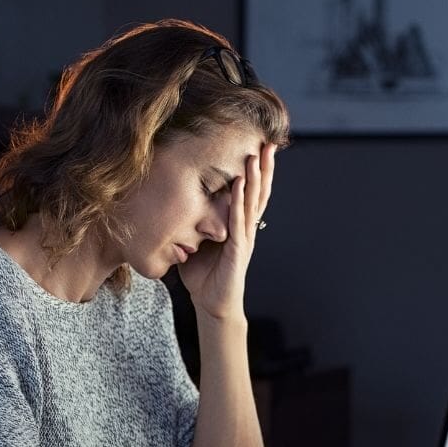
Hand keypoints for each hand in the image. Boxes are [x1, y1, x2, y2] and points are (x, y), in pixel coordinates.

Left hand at [178, 143, 275, 318]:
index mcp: (238, 226)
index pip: (250, 194)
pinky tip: (241, 184)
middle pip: (259, 193)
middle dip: (264, 167)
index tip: (260, 147)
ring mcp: (244, 238)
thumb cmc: (204, 277)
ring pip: (253, 203)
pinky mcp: (238, 249)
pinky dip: (240, 201)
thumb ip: (194, 225)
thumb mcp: (197, 243)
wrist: (212, 304)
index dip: (257, 172)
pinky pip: (239, 221)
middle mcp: (246, 229)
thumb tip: (177, 206)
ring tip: (258, 155)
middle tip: (270, 142)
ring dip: (255, 178)